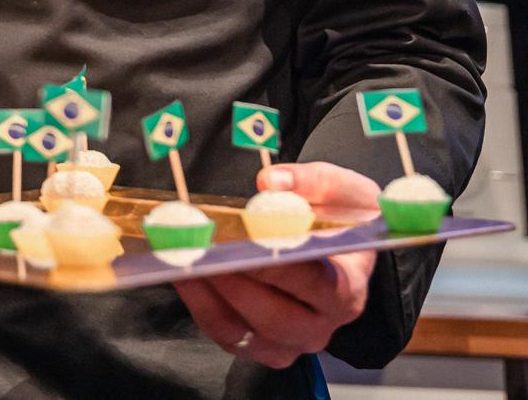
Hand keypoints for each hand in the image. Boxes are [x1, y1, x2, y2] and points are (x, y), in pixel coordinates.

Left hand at [174, 161, 381, 370]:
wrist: (344, 248)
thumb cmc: (345, 220)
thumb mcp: (344, 191)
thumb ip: (311, 182)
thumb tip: (270, 183)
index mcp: (346, 289)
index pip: (314, 283)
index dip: (277, 265)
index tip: (245, 241)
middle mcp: (321, 325)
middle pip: (274, 316)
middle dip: (233, 281)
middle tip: (202, 252)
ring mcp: (290, 341)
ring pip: (242, 332)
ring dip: (207, 295)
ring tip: (181, 261)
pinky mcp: (261, 346)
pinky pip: (225, 334)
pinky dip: (199, 304)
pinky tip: (182, 273)